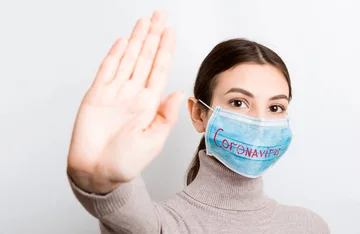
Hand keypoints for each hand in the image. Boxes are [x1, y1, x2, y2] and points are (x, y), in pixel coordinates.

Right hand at [67, 10, 182, 193]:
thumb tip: (179, 93)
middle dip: (153, 36)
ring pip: (128, 59)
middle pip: (145, 57)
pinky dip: (114, 55)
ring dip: (136, 39)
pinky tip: (123, 42)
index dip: (165, 49)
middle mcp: (134, 94)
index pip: (160, 69)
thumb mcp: (154, 141)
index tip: (171, 31)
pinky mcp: (96, 96)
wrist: (97, 173)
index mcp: (149, 103)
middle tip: (160, 15)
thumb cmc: (126, 163)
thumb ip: (166, 116)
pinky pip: (107, 70)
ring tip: (144, 21)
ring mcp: (115, 93)